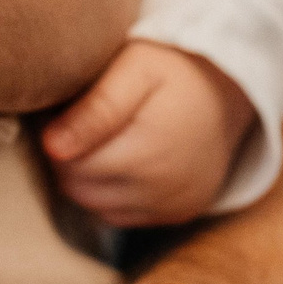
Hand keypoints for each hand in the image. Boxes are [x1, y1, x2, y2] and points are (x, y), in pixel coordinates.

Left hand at [42, 40, 256, 228]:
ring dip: (88, 179)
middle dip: (68, 159)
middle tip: (77, 122)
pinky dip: (112, 194)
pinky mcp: (180, 212)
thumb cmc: (175, 67)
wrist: (231, 84)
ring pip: (98, 207)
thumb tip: (51, 147)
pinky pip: (124, 216)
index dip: (56, 136)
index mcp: (149, 151)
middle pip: (81, 189)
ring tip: (100, 139)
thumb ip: (95, 108)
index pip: (69, 164)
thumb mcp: (135, 68)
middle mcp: (164, 189)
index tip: (63, 110)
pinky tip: (121, 159)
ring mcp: (174, 205)